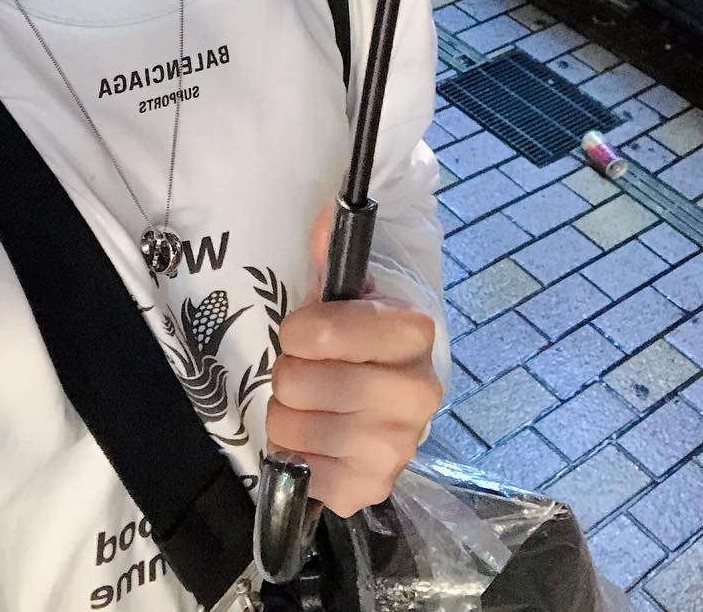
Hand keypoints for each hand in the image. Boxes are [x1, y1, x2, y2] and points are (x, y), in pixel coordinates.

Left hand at [265, 202, 442, 517]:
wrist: (386, 405)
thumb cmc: (356, 343)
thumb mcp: (344, 296)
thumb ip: (330, 257)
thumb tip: (325, 215)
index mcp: (412, 333)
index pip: (322, 331)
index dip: (298, 331)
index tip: (303, 333)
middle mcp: (417, 392)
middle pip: (298, 382)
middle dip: (289, 374)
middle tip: (306, 374)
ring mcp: (398, 447)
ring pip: (291, 425)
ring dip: (286, 416)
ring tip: (309, 407)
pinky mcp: (373, 488)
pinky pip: (303, 472)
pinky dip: (297, 457)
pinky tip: (318, 442)